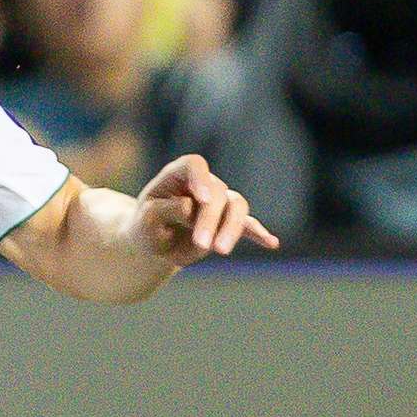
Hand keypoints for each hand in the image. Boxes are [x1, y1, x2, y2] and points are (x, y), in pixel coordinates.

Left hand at [133, 155, 278, 262]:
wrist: (154, 242)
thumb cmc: (147, 227)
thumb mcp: (145, 221)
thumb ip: (164, 211)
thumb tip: (190, 207)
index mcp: (179, 175)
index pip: (195, 165)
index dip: (200, 178)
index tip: (201, 199)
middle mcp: (204, 185)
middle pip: (217, 193)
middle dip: (211, 220)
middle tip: (202, 245)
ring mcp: (220, 202)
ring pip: (237, 206)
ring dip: (232, 228)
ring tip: (221, 251)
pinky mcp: (229, 222)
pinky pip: (248, 225)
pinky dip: (258, 233)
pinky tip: (271, 243)